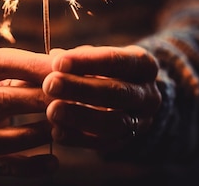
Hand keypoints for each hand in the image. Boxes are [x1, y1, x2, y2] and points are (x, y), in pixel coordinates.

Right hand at [0, 48, 57, 176]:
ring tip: (59, 130)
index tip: (61, 69)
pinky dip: (25, 166)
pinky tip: (52, 162)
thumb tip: (64, 62)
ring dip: (30, 136)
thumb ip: (32, 65)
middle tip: (66, 100)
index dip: (31, 66)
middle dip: (34, 100)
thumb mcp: (4, 68)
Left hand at [42, 45, 160, 151]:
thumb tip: (53, 58)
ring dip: (80, 117)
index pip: (117, 61)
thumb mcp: (96, 56)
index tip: (57, 62)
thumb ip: (76, 58)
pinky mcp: (126, 141)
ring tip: (51, 110)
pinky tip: (56, 131)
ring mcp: (141, 121)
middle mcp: (149, 94)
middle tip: (50, 84)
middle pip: (117, 93)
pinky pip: (104, 143)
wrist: (127, 94)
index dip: (87, 62)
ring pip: (114, 122)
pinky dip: (79, 138)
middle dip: (81, 89)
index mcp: (144, 65)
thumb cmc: (103, 68)